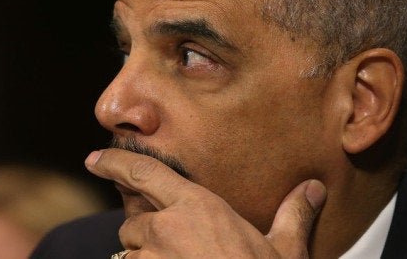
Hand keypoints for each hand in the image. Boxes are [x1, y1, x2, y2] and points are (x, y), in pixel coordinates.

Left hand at [85, 148, 326, 257]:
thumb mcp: (285, 251)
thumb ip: (293, 215)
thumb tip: (313, 189)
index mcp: (198, 208)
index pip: (145, 173)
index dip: (115, 162)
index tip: (93, 158)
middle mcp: (167, 229)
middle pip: (134, 223)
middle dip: (145, 235)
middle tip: (174, 251)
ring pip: (129, 254)